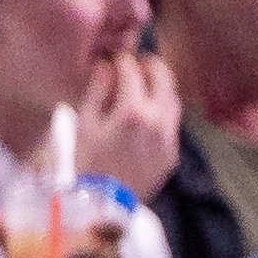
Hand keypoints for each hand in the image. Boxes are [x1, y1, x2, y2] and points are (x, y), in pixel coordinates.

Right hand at [73, 48, 180, 198]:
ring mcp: (169, 138)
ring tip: (145, 82)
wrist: (105, 201)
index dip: (123, 60)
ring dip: (161, 87)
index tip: (115, 56)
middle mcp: (158, 122)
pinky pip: (172, 123)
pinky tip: (148, 110)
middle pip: (164, 80)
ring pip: (173, 101)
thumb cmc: (87, 160)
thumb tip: (106, 66)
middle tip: (139, 60)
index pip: (133, 72)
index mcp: (133, 111)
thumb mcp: (85, 123)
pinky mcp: (172, 153)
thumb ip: (98, 90)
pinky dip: (162, 110)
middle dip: (151, 65)